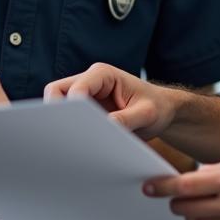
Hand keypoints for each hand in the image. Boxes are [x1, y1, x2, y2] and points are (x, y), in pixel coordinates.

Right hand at [44, 63, 175, 138]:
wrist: (163, 111)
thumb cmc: (157, 107)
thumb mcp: (147, 114)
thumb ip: (125, 120)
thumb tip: (103, 129)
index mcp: (103, 74)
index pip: (76, 88)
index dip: (73, 108)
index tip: (79, 129)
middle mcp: (89, 82)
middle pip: (56, 92)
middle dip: (56, 112)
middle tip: (64, 135)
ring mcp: (85, 96)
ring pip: (57, 106)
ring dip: (60, 122)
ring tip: (71, 142)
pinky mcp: (84, 112)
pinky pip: (66, 119)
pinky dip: (67, 130)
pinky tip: (77, 145)